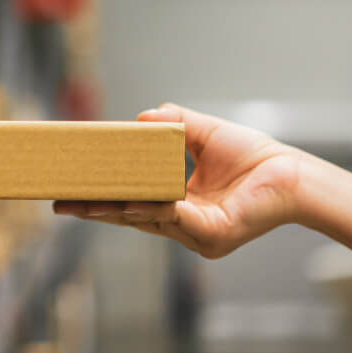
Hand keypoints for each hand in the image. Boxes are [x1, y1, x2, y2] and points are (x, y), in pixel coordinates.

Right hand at [53, 104, 306, 257]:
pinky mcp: (213, 234)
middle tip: (60, 203)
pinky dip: (150, 208)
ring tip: (83, 202)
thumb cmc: (253, 156)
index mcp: (178, 206)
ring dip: (113, 210)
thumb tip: (140, 118)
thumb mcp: (201, 132)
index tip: (69, 192)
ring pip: (146, 220)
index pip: (130, 203)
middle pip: (128, 217)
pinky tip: (126, 201)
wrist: (292, 172)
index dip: (100, 197)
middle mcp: (184, 225)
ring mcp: (196, 234)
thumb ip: (172, 123)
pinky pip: (175, 219)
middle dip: (93, 210)